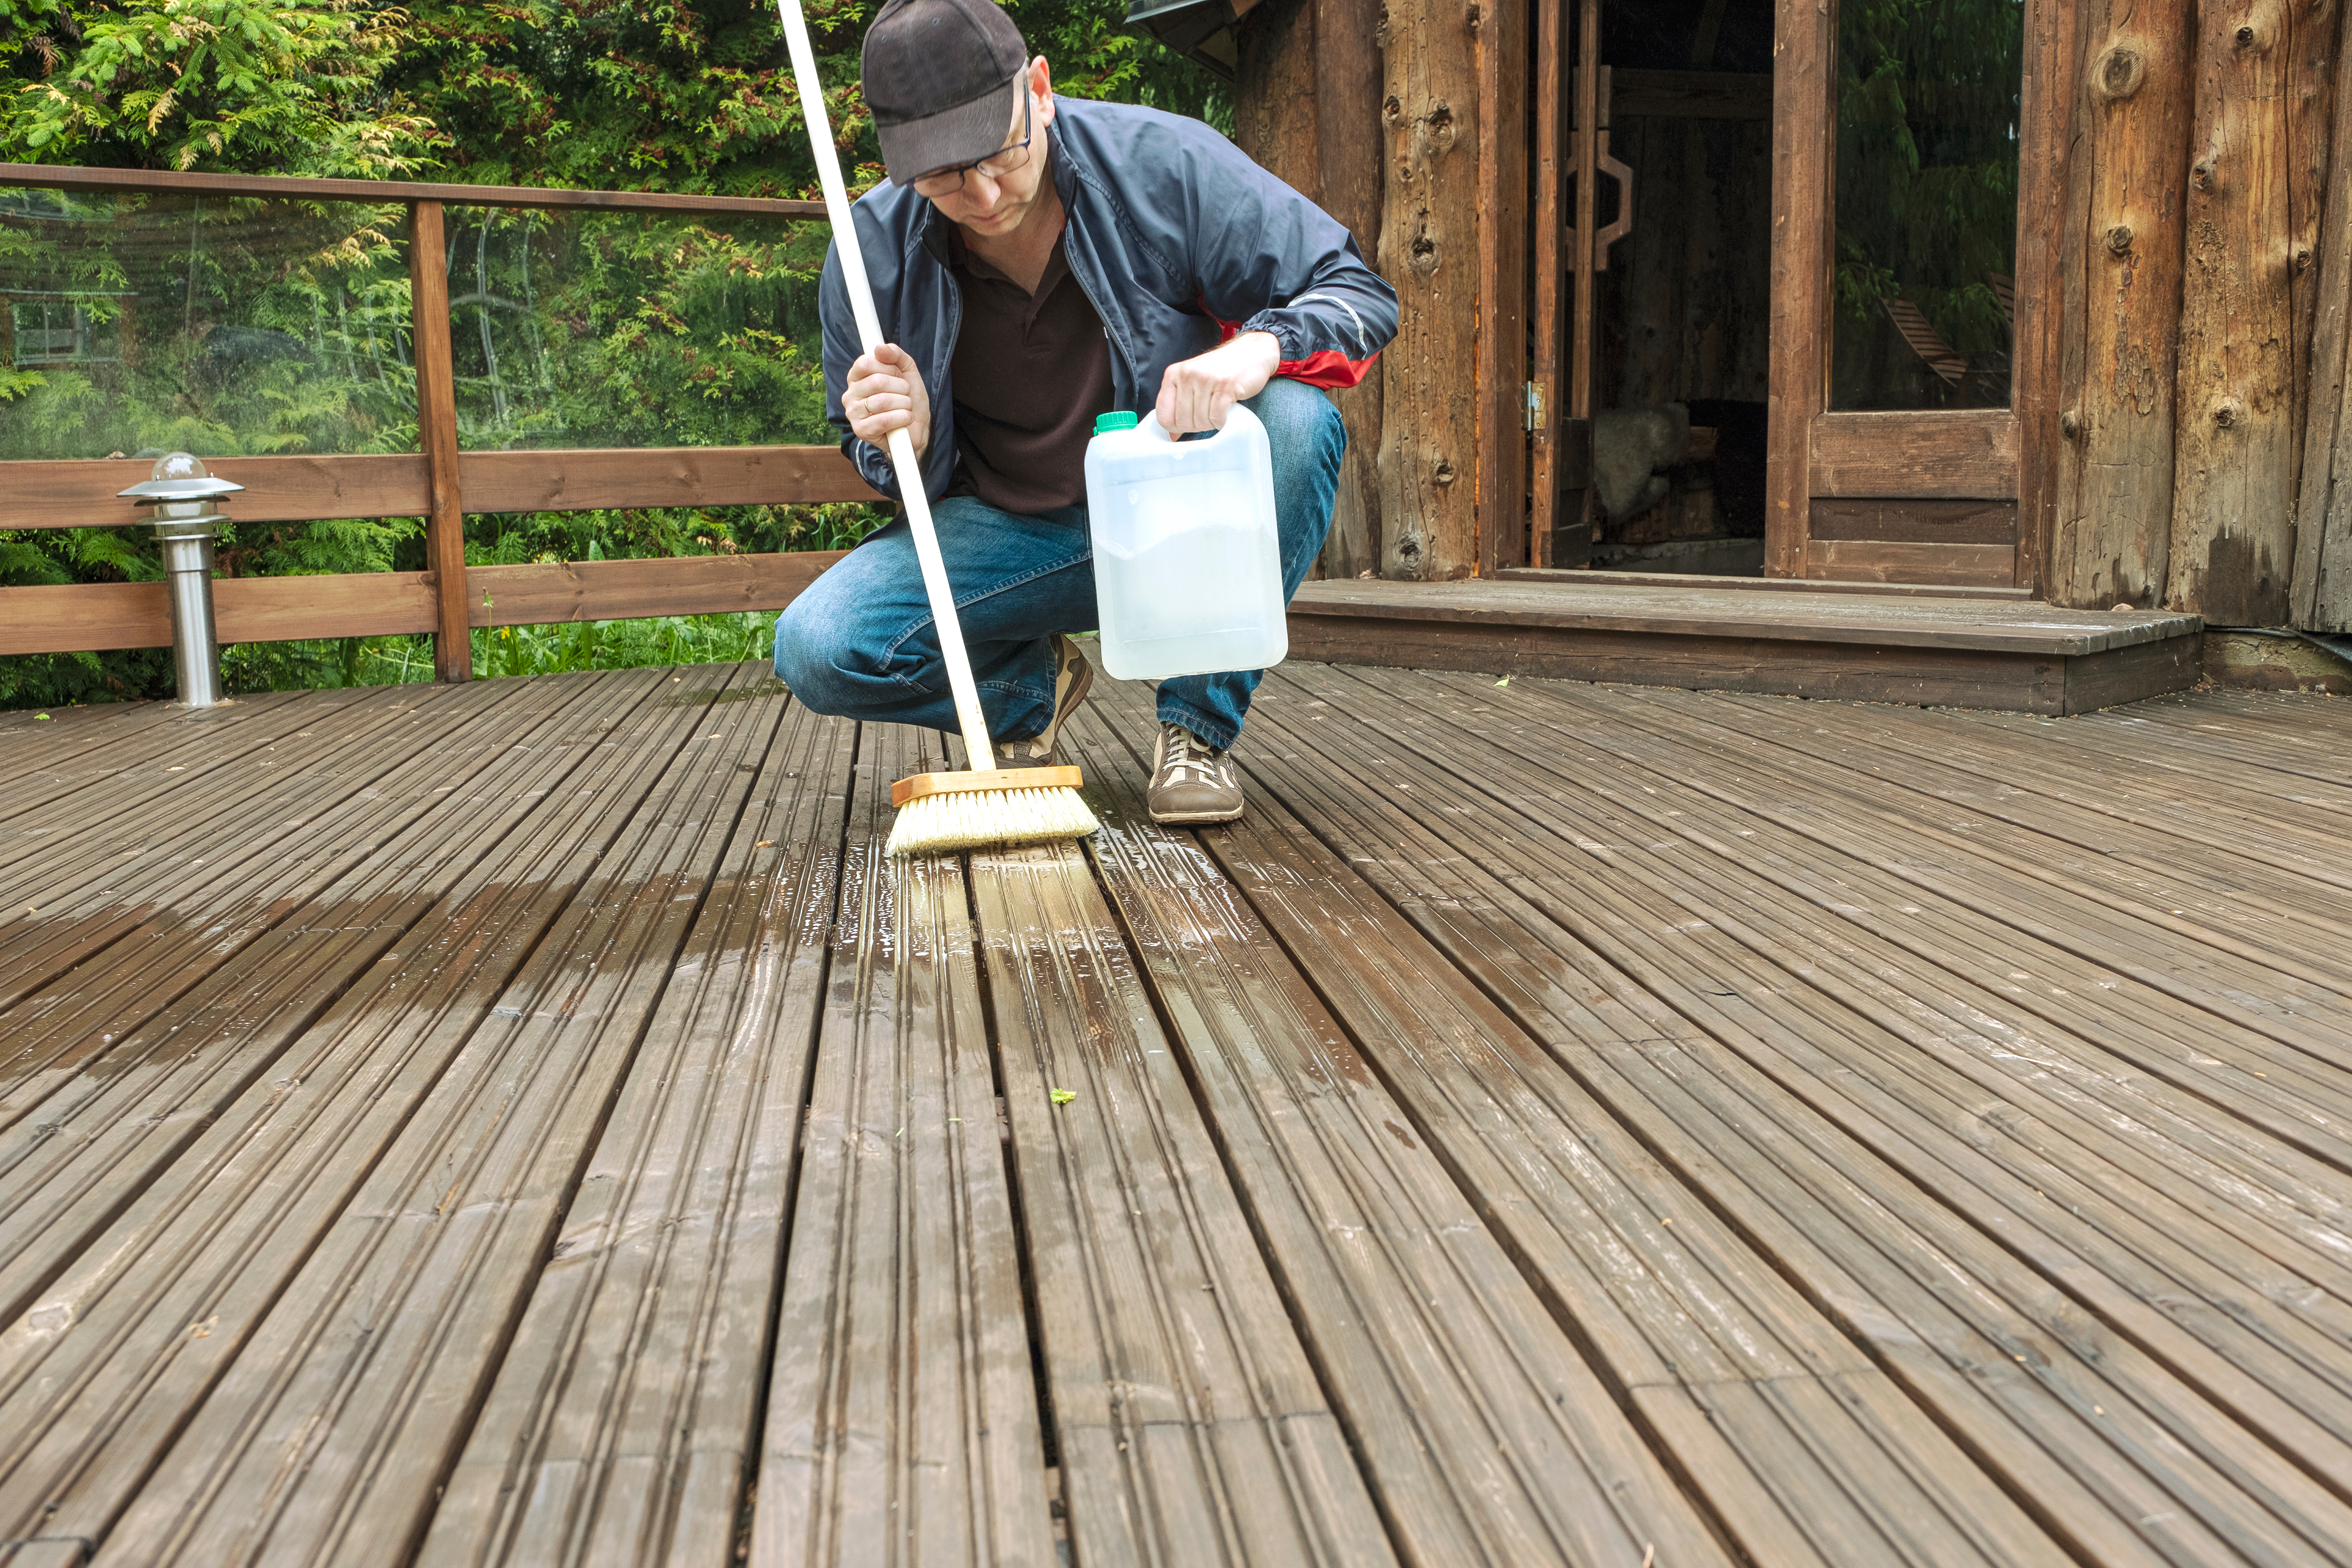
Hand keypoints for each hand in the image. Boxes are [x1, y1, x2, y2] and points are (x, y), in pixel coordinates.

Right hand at [845, 343, 930, 456]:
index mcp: (856, 377)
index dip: (889, 368)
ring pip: (882, 401)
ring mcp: (853, 414)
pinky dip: (902, 418)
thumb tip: (879, 348)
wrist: (918, 427)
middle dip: (900, 387)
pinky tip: (904, 420)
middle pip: (877, 381)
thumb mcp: (907, 370)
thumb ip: (895, 354)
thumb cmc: (909, 397)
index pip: (865, 362)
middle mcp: (850, 394)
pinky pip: (885, 420)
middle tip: (905, 394)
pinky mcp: (861, 431)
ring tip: (905, 408)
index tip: (897, 375)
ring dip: (904, 403)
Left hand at [1155, 331, 1280, 436]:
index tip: (1188, 423)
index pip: (1163, 416)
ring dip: (1211, 423)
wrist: (1251, 352)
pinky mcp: (1225, 386)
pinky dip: (1222, 421)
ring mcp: (1206, 379)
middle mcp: (1186, 374)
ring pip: (1200, 422)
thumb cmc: (1221, 370)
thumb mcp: (1193, 381)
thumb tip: (1171, 435)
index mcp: (1173, 374)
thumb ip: (1179, 405)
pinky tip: (1227, 411)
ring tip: (1218, 409)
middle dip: (1196, 426)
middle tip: (1208, 415)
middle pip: (1182, 422)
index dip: (1176, 427)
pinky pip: (1217, 418)